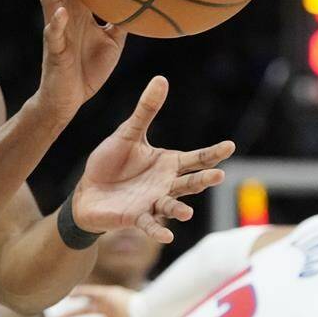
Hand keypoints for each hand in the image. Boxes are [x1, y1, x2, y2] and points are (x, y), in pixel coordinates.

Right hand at [33, 0, 126, 123]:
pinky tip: (61, 11)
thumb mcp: (113, 39)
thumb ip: (122, 16)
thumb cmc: (89, 68)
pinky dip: (57, 22)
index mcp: (72, 7)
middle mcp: (60, 12)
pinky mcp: (55, 51)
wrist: (69, 100)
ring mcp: (55, 30)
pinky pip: (54, 35)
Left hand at [72, 76, 234, 242]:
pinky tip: (166, 237)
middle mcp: (166, 184)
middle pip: (189, 183)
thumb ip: (146, 110)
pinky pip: (149, 225)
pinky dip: (157, 231)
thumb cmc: (110, 162)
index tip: (230, 146)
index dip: (212, 153)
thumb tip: (161, 79)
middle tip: (218, 176)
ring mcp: (152, 203)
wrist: (87, 191)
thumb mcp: (127, 133)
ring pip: (171, 206)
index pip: (196, 158)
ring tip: (186, 212)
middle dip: (203, 181)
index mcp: (167, 163)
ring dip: (179, 210)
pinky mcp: (136, 218)